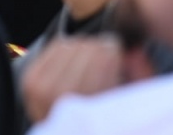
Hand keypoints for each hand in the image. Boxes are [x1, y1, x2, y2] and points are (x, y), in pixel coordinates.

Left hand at [20, 34, 142, 122]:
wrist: (69, 131)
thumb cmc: (104, 114)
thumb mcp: (131, 100)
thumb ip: (142, 77)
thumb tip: (133, 51)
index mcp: (91, 108)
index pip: (104, 60)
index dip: (115, 51)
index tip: (118, 53)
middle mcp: (62, 100)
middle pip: (87, 50)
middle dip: (100, 47)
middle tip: (105, 53)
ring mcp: (41, 91)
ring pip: (71, 46)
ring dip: (84, 46)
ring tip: (90, 57)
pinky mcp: (30, 82)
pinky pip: (55, 47)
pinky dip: (67, 46)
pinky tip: (74, 57)